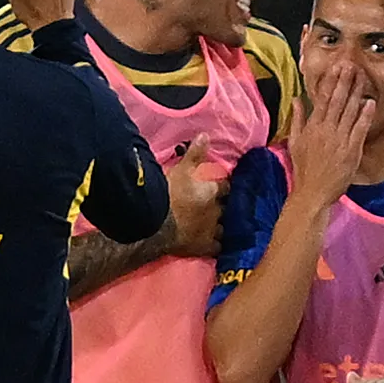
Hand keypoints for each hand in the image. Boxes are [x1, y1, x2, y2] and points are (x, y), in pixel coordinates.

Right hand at [162, 138, 230, 258]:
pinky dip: (219, 246)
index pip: (227, 186)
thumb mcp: (180, 168)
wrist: (154, 222)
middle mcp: (216, 211)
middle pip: (228, 208)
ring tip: (223, 226)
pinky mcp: (204, 247)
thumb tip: (206, 135)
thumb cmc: (166, 193)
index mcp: (212, 191)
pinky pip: (219, 248)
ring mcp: (212, 230)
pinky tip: (220, 246)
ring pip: (227, 229)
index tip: (225, 186)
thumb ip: (194, 153)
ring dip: (225, 226)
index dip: (226, 186)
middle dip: (227, 207)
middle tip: (223, 206)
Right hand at [285, 72, 377, 213]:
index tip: (336, 67)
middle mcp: (326, 130)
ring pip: (349, 112)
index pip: (323, 99)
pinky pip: (359, 129)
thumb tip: (296, 99)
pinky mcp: (351, 151)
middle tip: (351, 64)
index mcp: (313, 126)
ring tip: (362, 77)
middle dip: (344, 81)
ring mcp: (339, 140)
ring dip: (356, 93)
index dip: (331, 81)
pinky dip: (364, 116)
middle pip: (337, 101)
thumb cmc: (304, 168)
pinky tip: (370, 103)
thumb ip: (297, 119)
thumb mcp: (295, 141)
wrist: (312, 192)